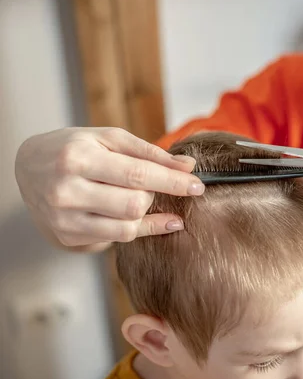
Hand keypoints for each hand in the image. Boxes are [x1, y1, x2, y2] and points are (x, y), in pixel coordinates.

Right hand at [15, 127, 204, 251]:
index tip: (198, 186)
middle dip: (155, 195)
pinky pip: (116, 240)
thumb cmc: (74, 148)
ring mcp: (64, 219)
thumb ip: (149, 152)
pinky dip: (136, 228)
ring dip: (146, 213)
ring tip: (142, 198)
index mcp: (78, 158)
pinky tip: (141, 217)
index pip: (138, 175)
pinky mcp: (66, 238)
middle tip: (154, 185)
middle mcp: (66, 191)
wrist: (27, 168)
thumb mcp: (108, 138)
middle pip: (134, 205)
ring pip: (127, 228)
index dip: (173, 182)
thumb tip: (187, 166)